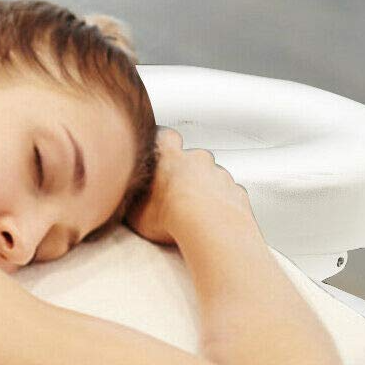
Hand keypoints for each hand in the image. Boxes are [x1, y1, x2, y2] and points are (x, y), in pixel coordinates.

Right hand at [125, 128, 251, 244]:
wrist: (208, 227)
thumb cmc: (169, 217)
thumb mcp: (135, 210)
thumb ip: (135, 197)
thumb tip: (129, 198)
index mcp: (170, 158)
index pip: (166, 138)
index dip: (164, 145)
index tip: (161, 156)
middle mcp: (197, 160)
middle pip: (192, 158)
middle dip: (187, 173)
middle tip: (176, 196)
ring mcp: (219, 174)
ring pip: (211, 177)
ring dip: (204, 191)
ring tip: (194, 215)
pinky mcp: (236, 192)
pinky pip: (227, 194)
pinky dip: (220, 204)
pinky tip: (211, 221)